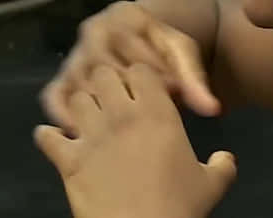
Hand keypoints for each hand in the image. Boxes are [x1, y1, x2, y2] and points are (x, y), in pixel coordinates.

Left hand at [35, 64, 236, 217]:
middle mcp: (121, 116)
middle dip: (109, 83)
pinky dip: (50, 136)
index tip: (149, 92)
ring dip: (82, 105)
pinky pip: (46, 136)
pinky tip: (60, 142)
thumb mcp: (213, 184)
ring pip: (76, 98)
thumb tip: (226, 158)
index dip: (144, 77)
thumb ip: (222, 164)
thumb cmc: (180, 208)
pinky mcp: (68, 160)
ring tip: (91, 118)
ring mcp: (91, 136)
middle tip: (117, 100)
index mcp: (158, 114)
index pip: (142, 69)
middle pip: (104, 73)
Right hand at [41, 1, 220, 133]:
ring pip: (81, 86)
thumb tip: (213, 110)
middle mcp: (93, 30)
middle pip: (107, 70)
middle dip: (128, 94)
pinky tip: (83, 135)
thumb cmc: (165, 45)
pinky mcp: (61, 77)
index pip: (137, 52)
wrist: (144, 36)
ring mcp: (75, 55)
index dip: (156, 77)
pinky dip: (63, 116)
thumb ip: (196, 81)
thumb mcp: (184, 54)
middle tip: (145, 112)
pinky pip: (54, 97)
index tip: (172, 92)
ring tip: (123, 126)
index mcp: (125, 15)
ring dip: (102, 109)